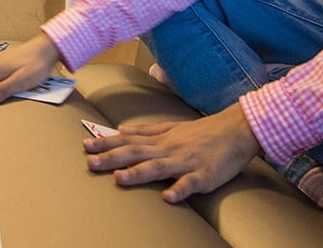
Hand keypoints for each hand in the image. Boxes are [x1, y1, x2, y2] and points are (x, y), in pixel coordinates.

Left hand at [84, 104, 260, 202]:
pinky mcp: (205, 174)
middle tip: (90, 163)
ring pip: (158, 167)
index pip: (129, 140)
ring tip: (119, 179)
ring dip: (138, 173)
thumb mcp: (172, 127)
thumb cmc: (203, 131)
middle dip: (112, 158)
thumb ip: (147, 130)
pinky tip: (168, 197)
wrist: (237, 129)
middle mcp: (169, 148)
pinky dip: (179, 189)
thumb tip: (122, 129)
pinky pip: (190, 183)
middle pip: (137, 153)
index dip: (107, 143)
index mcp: (161, 139)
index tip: (86, 146)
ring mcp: (186, 161)